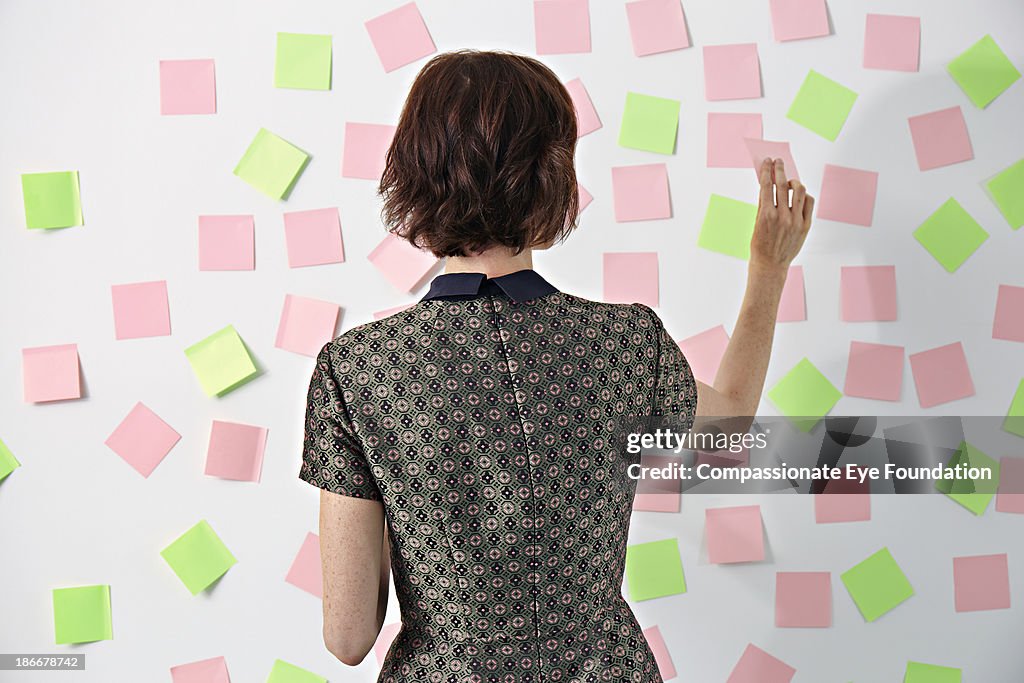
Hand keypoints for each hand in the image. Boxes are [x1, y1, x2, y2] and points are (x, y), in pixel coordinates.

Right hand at [749, 158, 812, 274]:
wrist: (770, 264)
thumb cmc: (760, 244)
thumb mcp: (757, 223)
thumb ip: (763, 204)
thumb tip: (767, 184)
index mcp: (766, 215)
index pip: (766, 186)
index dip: (766, 171)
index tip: (767, 162)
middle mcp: (782, 217)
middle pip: (782, 185)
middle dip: (779, 170)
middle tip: (778, 162)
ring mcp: (795, 221)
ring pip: (799, 191)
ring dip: (793, 182)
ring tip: (789, 182)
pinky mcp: (806, 226)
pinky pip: (808, 203)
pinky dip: (804, 196)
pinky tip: (798, 196)